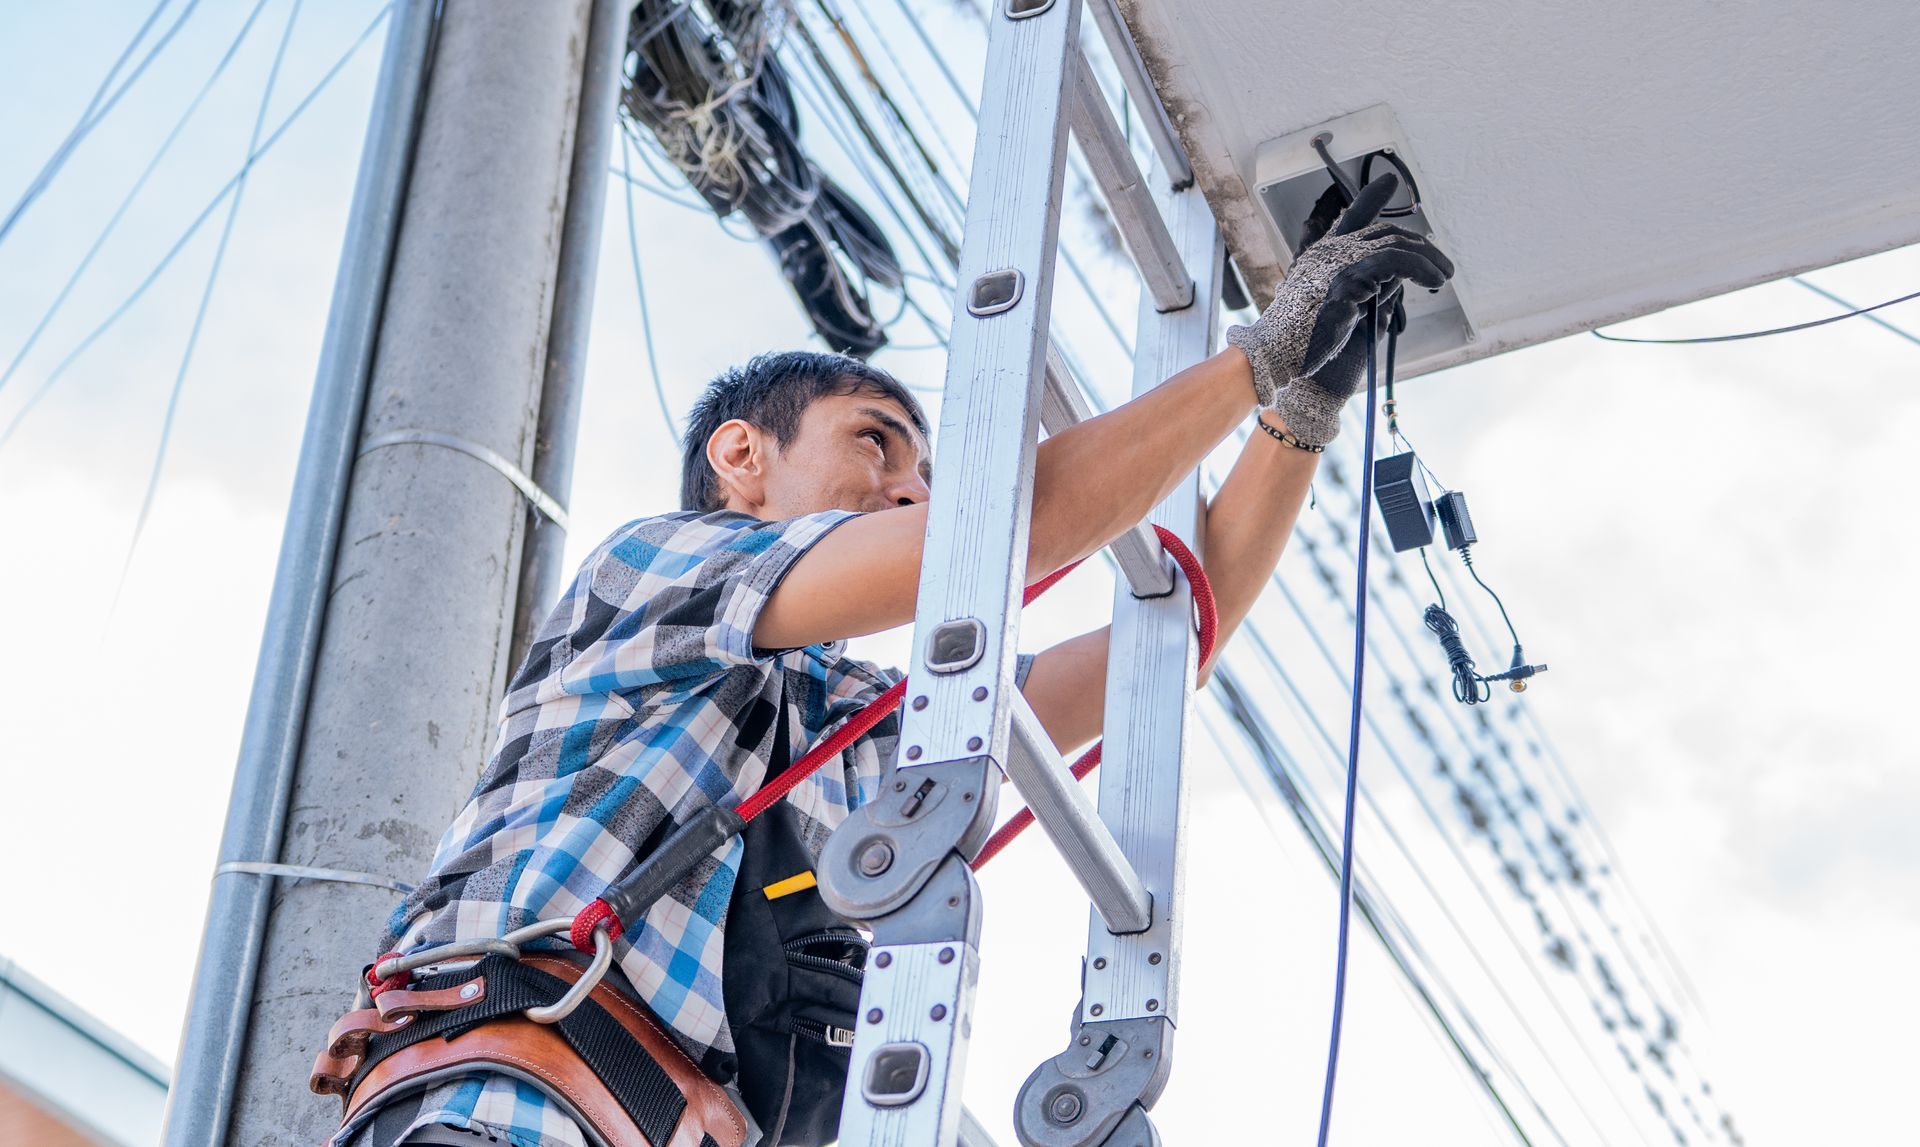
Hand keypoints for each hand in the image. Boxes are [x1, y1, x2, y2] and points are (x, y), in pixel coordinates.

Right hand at [1226, 174, 1452, 444]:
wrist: (1276, 361)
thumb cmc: (1305, 347)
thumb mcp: (1342, 313)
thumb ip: (1367, 293)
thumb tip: (1400, 283)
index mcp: (1321, 258)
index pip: (1351, 219)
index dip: (1370, 198)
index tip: (1388, 180)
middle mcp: (1327, 253)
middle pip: (1382, 232)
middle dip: (1418, 245)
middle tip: (1441, 265)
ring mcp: (1335, 262)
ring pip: (1394, 244)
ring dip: (1427, 258)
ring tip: (1445, 275)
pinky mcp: (1346, 278)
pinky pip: (1394, 261)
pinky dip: (1420, 266)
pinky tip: (1434, 279)